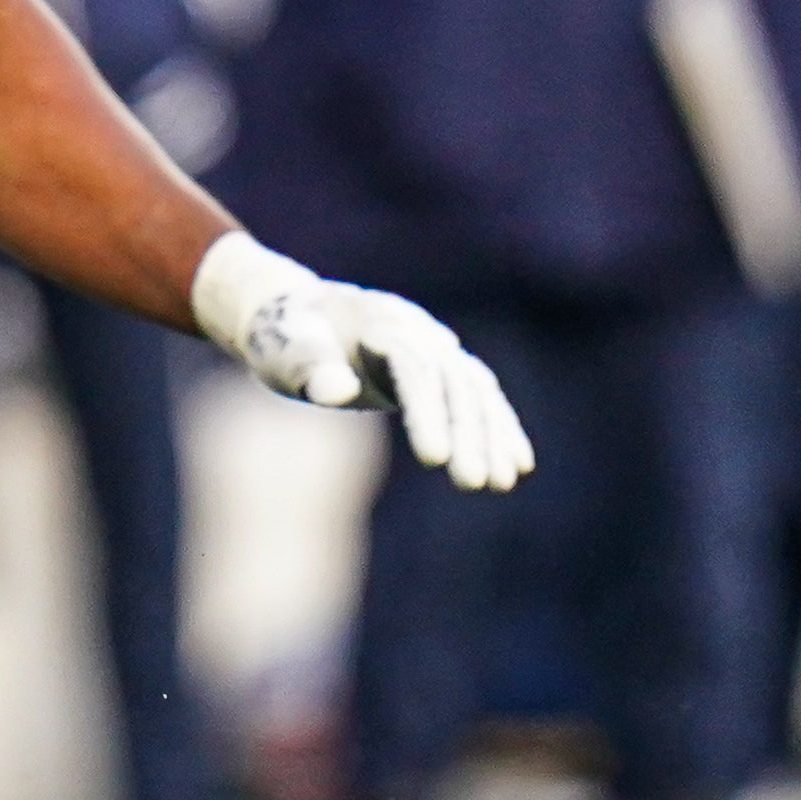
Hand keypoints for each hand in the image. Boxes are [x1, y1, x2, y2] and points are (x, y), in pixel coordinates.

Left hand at [190, 232, 534, 491]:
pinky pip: (478, 397)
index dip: (426, 413)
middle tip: (476, 484)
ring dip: (493, 436)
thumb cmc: (284, 338)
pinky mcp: (440, 369)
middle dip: (468, 433)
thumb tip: (336, 390)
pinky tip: (518, 466)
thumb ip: (308, 366)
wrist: (299, 315)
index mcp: (379, 323)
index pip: (413, 369)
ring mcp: (434, 347)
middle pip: (452, 382)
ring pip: (475, 391)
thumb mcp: (282, 349)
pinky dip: (500, 428)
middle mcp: (417, 331)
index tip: (435, 460)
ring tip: (503, 484)